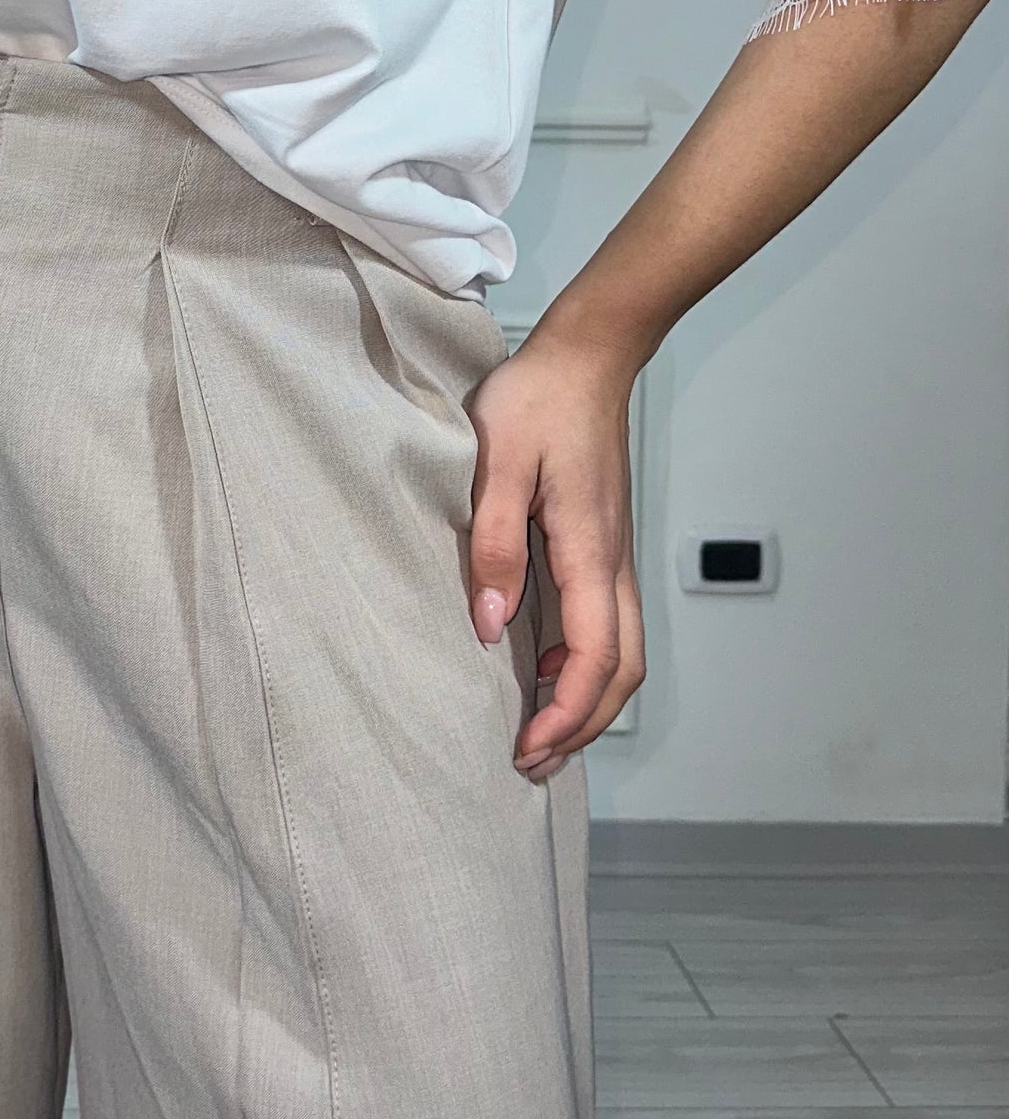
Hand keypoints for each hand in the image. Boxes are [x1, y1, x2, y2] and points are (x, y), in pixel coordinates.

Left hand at [463, 325, 644, 778]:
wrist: (587, 356)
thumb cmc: (537, 401)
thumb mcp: (496, 465)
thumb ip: (492, 545)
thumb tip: (492, 627)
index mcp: (589, 551)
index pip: (595, 658)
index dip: (564, 714)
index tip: (525, 748)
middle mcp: (614, 563)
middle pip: (624, 672)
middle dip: (583, 727)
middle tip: (531, 762)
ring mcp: (616, 556)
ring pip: (625, 653)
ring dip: (590, 701)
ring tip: (540, 733)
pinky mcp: (607, 546)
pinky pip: (613, 625)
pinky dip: (589, 665)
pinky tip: (544, 669)